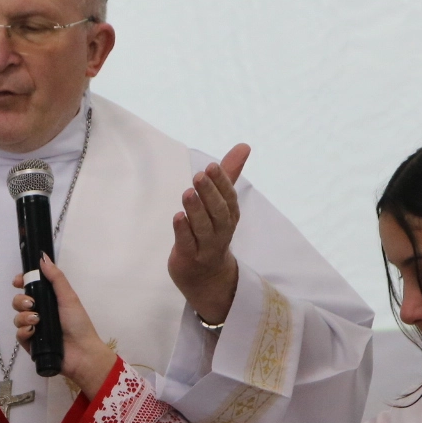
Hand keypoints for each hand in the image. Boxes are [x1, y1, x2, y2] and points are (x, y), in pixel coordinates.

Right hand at [13, 255, 117, 398]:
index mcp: (49, 301)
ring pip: (17, 317)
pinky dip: (24, 331)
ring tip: (36, 320)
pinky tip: (33, 331)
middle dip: (21, 300)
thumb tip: (42, 258)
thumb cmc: (78, 324)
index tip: (18, 281)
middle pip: (19, 301)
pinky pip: (19, 334)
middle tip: (32, 304)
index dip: (21, 282)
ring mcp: (34, 329)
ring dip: (23, 316)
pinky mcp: (30, 344)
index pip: (29, 288)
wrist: (82, 353)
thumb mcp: (69, 297)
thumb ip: (56, 278)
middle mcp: (40, 313)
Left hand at [168, 144, 248, 324]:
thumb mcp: (221, 203)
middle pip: (218, 212)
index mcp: (229, 216)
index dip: (221, 182)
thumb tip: (244, 146)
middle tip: (198, 175)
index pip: (228, 197)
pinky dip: (183, 231)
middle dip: (209, 193)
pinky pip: (188, 244)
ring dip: (196, 210)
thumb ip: (229, 174)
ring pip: (203, 228)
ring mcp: (206, 247)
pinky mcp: (189, 258)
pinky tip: (178, 217)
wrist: (206, 276)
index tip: (212, 166)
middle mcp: (221, 231)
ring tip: (187, 193)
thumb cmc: (212, 232)